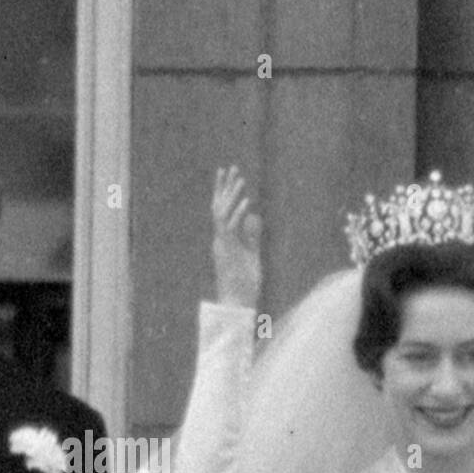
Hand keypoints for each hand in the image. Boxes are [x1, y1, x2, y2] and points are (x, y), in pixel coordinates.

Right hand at [211, 166, 261, 307]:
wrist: (237, 304)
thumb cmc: (245, 284)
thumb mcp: (252, 254)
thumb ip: (252, 235)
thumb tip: (254, 216)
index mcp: (225, 240)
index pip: (222, 211)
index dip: (225, 192)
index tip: (231, 175)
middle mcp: (220, 240)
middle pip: (219, 207)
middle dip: (225, 187)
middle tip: (231, 167)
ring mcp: (222, 245)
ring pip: (223, 214)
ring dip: (232, 196)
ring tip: (241, 179)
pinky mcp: (228, 252)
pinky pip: (231, 228)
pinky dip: (238, 213)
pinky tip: (247, 201)